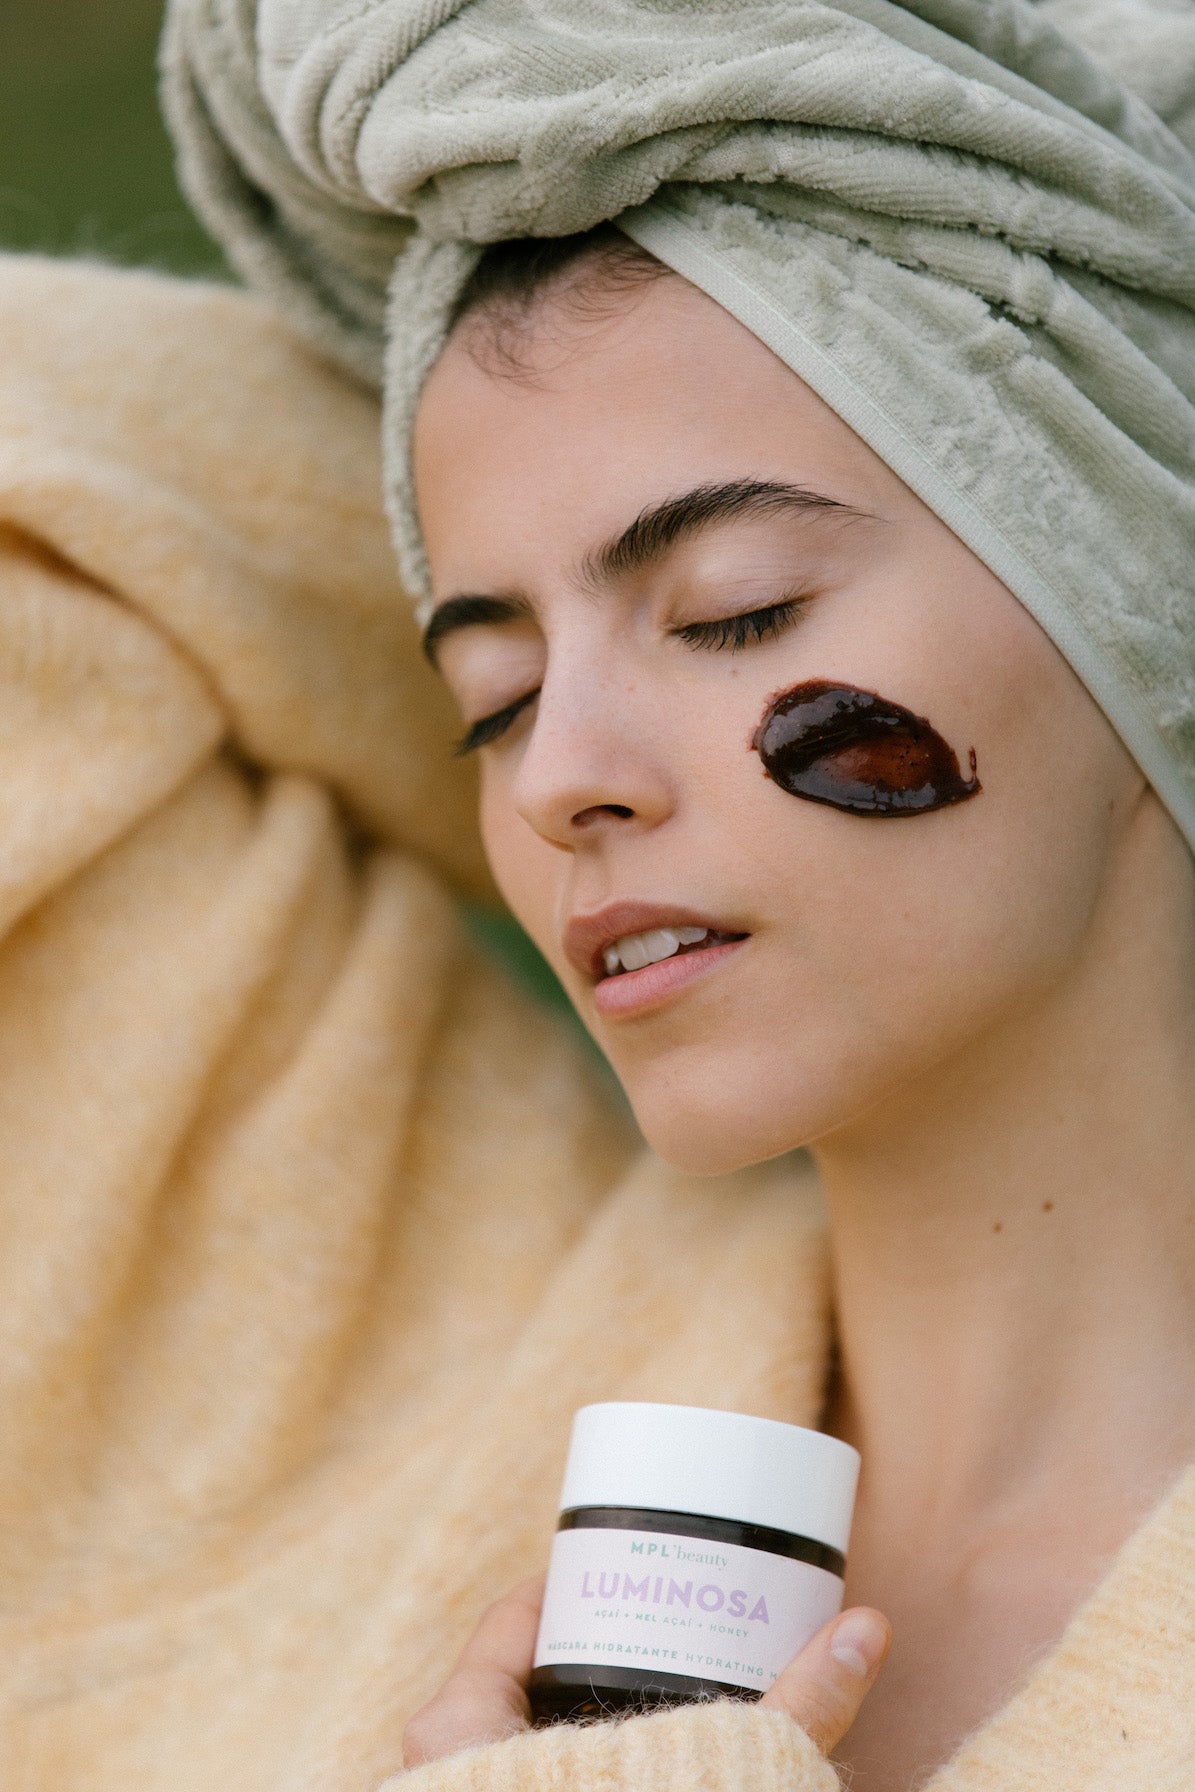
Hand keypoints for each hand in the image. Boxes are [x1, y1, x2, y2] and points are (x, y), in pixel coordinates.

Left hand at [402, 1577, 890, 1768]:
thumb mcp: (716, 1774)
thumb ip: (794, 1707)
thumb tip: (868, 1629)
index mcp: (457, 1727)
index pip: (512, 1621)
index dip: (574, 1589)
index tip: (627, 1572)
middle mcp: (438, 1771)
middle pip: (511, 1683)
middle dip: (585, 1659)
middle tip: (656, 1633)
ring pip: (514, 1751)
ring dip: (578, 1728)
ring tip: (653, 1702)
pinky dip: (570, 1782)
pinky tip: (629, 1780)